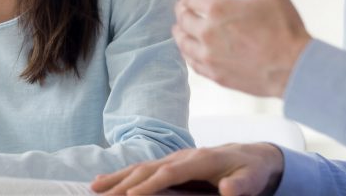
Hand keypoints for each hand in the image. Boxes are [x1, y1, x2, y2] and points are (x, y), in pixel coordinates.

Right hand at [91, 142, 283, 194]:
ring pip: (140, 167)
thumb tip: (228, 190)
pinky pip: (142, 169)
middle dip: (124, 182)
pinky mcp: (170, 164)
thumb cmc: (250, 170)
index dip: (150, 184)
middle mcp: (183, 156)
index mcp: (200, 159)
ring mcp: (174, 158)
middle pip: (148, 168)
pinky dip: (122, 175)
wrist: (251, 156)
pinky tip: (106, 182)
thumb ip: (240, 185)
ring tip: (94, 187)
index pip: (170, 173)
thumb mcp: (251, 178)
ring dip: (117, 177)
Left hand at [175, 0, 310, 96]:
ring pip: (181, 41)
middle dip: (181, 9)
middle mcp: (207, 32)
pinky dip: (188, 53)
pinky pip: (191, 62)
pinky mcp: (214, 75)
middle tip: (183, 7)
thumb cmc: (285, 27)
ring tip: (183, 26)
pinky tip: (192, 49)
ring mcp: (209, 56)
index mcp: (218, 8)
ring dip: (180, 31)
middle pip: (182, 18)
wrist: (296, 69)